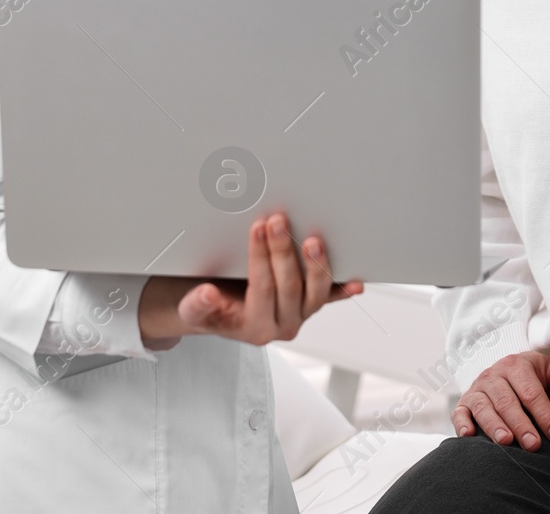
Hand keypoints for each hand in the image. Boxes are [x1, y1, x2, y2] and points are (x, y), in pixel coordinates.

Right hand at [138, 212, 362, 346]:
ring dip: (317, 266)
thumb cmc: (208, 308)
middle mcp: (283, 325)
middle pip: (290, 287)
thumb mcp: (193, 309)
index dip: (259, 258)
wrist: (220, 315)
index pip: (261, 288)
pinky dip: (343, 290)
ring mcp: (301, 315)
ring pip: (316, 294)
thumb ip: (199, 305)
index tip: (257, 228)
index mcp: (254, 328)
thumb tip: (208, 294)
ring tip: (313, 239)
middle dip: (283, 251)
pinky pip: (330, 298)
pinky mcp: (311, 305)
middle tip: (278, 221)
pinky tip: (356, 282)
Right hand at [453, 351, 549, 450]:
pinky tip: (469, 436)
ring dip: (494, 426)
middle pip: (507, 401)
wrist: (510, 371)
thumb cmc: (538, 378)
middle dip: (521, 425)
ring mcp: (477, 389)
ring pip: (483, 407)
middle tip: (534, 445)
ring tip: (506, 442)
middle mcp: (493, 375)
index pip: (531, 392)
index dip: (545, 415)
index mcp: (517, 365)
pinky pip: (459, 413)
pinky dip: (462, 424)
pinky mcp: (464, 403)